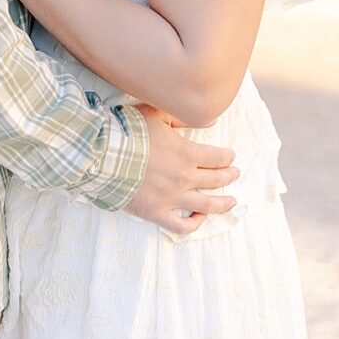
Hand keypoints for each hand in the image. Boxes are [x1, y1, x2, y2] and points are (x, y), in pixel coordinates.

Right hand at [125, 104, 239, 233]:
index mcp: (186, 154)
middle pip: (215, 179)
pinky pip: (181, 225)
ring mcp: (172, 198)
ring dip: (222, 203)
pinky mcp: (156, 212)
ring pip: (206, 205)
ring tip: (231, 202)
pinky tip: (199, 219)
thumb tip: (211, 120)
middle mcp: (185, 178)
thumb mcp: (154, 113)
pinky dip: (194, 224)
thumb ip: (181, 116)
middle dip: (228, 175)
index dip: (227, 156)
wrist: (102, 155)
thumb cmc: (127, 131)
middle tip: (235, 174)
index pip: (217, 157)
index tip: (231, 156)